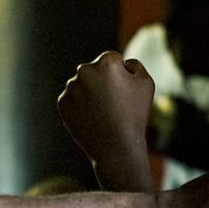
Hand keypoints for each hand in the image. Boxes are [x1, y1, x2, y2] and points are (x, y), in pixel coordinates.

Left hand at [57, 51, 154, 180]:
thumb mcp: (146, 84)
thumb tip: (123, 62)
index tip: (124, 92)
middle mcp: (85, 70)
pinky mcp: (62, 102)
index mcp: (106, 62)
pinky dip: (81, 106)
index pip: (112, 59)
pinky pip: (73, 99)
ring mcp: (71, 87)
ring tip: (103, 113)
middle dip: (102, 81)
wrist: (116, 148)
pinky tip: (92, 118)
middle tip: (114, 103)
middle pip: (95, 70)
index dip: (121, 75)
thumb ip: (135, 65)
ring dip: (91, 93)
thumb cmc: (134, 115)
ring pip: (82, 84)